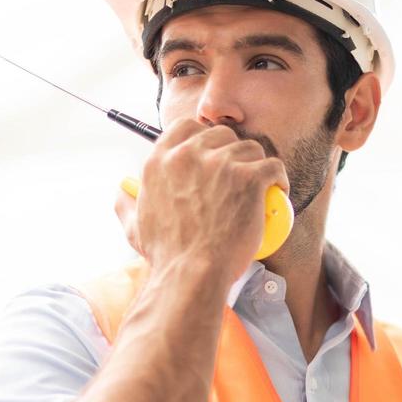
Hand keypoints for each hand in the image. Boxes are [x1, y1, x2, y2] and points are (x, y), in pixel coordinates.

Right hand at [127, 120, 288, 281]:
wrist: (192, 274)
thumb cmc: (167, 255)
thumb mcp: (135, 226)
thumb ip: (127, 203)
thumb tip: (123, 190)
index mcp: (161, 161)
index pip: (186, 127)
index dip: (203, 138)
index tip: (213, 153)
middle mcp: (188, 155)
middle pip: (221, 135)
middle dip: (233, 151)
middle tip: (239, 177)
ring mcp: (220, 164)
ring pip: (250, 149)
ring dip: (257, 165)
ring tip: (259, 189)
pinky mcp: (248, 179)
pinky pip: (273, 166)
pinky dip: (279, 179)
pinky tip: (277, 191)